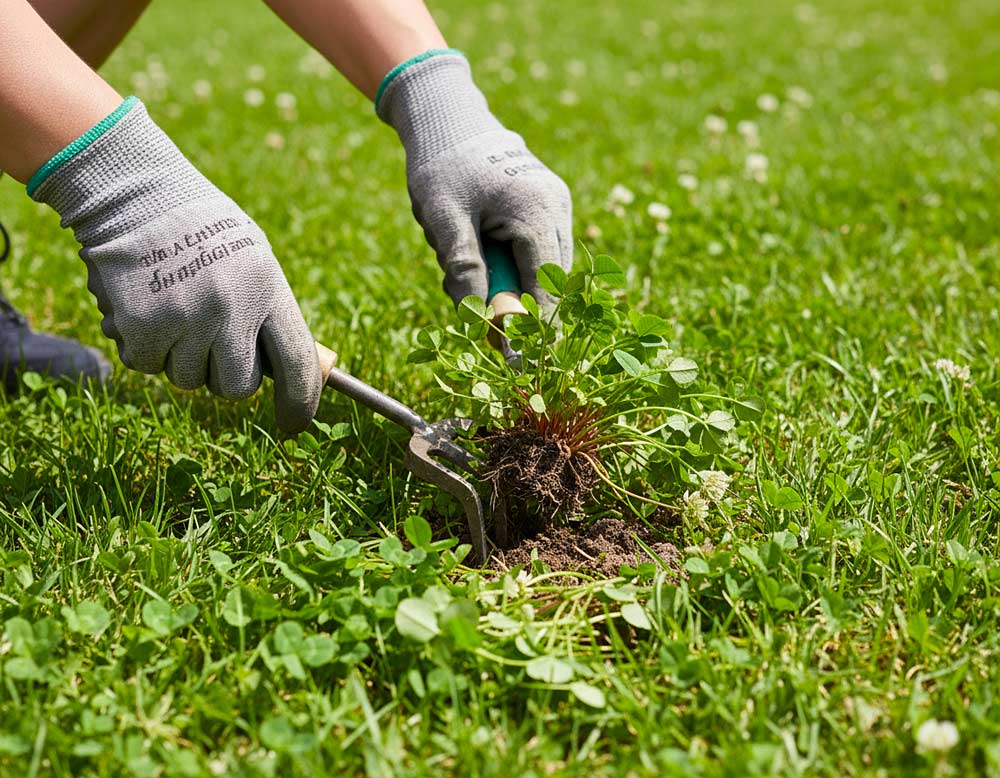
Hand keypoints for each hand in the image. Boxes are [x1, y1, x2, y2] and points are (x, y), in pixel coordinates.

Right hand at [30, 99, 321, 431]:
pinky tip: (145, 305)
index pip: (297, 364)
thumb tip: (288, 371)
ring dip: (181, 356)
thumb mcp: (254, 260)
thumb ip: (269, 313)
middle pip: (239, 387)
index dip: (301, 402)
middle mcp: (232, 310)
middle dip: (226, 375)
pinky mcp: (142, 329)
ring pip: (189, 379)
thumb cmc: (202, 228)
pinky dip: (144, 345)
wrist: (134, 194)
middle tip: (211, 340)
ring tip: (174, 306)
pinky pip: (148, 365)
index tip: (295, 423)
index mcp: (268, 290)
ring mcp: (186, 321)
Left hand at [377, 51, 572, 304]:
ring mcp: (557, 205)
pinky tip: (476, 245)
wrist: (448, 118)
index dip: (531, 326)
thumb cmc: (441, 166)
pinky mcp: (549, 206)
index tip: (515, 360)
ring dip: (506, 280)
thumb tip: (479, 321)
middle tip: (470, 305)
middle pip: (549, 282)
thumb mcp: (443, 220)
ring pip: (542, 269)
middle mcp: (558, 207)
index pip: (545, 286)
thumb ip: (465, 269)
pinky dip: (507, 262)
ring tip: (462, 257)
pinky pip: (535, 251)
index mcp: (537, 210)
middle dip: (512, 301)